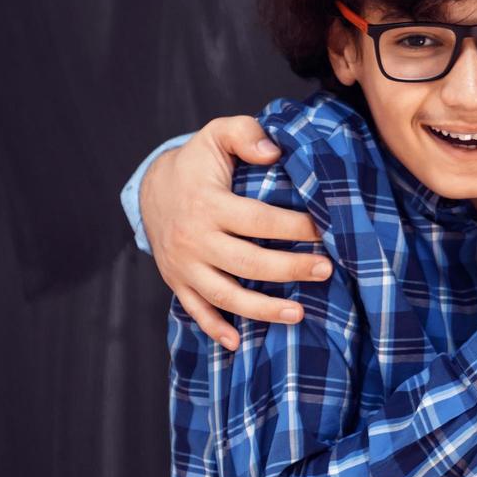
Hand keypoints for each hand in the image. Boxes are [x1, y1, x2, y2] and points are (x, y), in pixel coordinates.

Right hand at [141, 116, 332, 349]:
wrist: (149, 186)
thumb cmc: (197, 161)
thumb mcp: (217, 133)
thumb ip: (247, 134)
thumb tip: (275, 152)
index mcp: (208, 204)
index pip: (259, 221)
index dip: (295, 228)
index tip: (326, 229)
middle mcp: (194, 239)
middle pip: (248, 263)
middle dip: (290, 269)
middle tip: (327, 270)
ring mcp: (184, 265)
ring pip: (224, 295)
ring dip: (262, 309)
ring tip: (299, 314)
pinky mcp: (176, 281)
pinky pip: (195, 310)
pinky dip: (215, 328)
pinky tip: (238, 343)